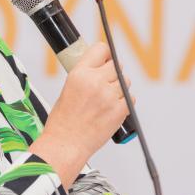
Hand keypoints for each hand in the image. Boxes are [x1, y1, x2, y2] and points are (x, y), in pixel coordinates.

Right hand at [29, 42, 130, 188]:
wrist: (66, 144)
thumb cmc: (63, 121)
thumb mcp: (68, 88)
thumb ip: (85, 75)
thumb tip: (101, 66)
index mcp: (80, 73)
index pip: (101, 49)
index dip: (106, 53)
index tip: (106, 58)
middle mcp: (96, 82)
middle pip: (116, 65)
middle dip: (113, 71)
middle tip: (106, 81)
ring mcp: (109, 96)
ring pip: (125, 81)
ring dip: (120, 87)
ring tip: (106, 99)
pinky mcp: (120, 110)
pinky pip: (130, 98)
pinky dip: (124, 102)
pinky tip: (111, 108)